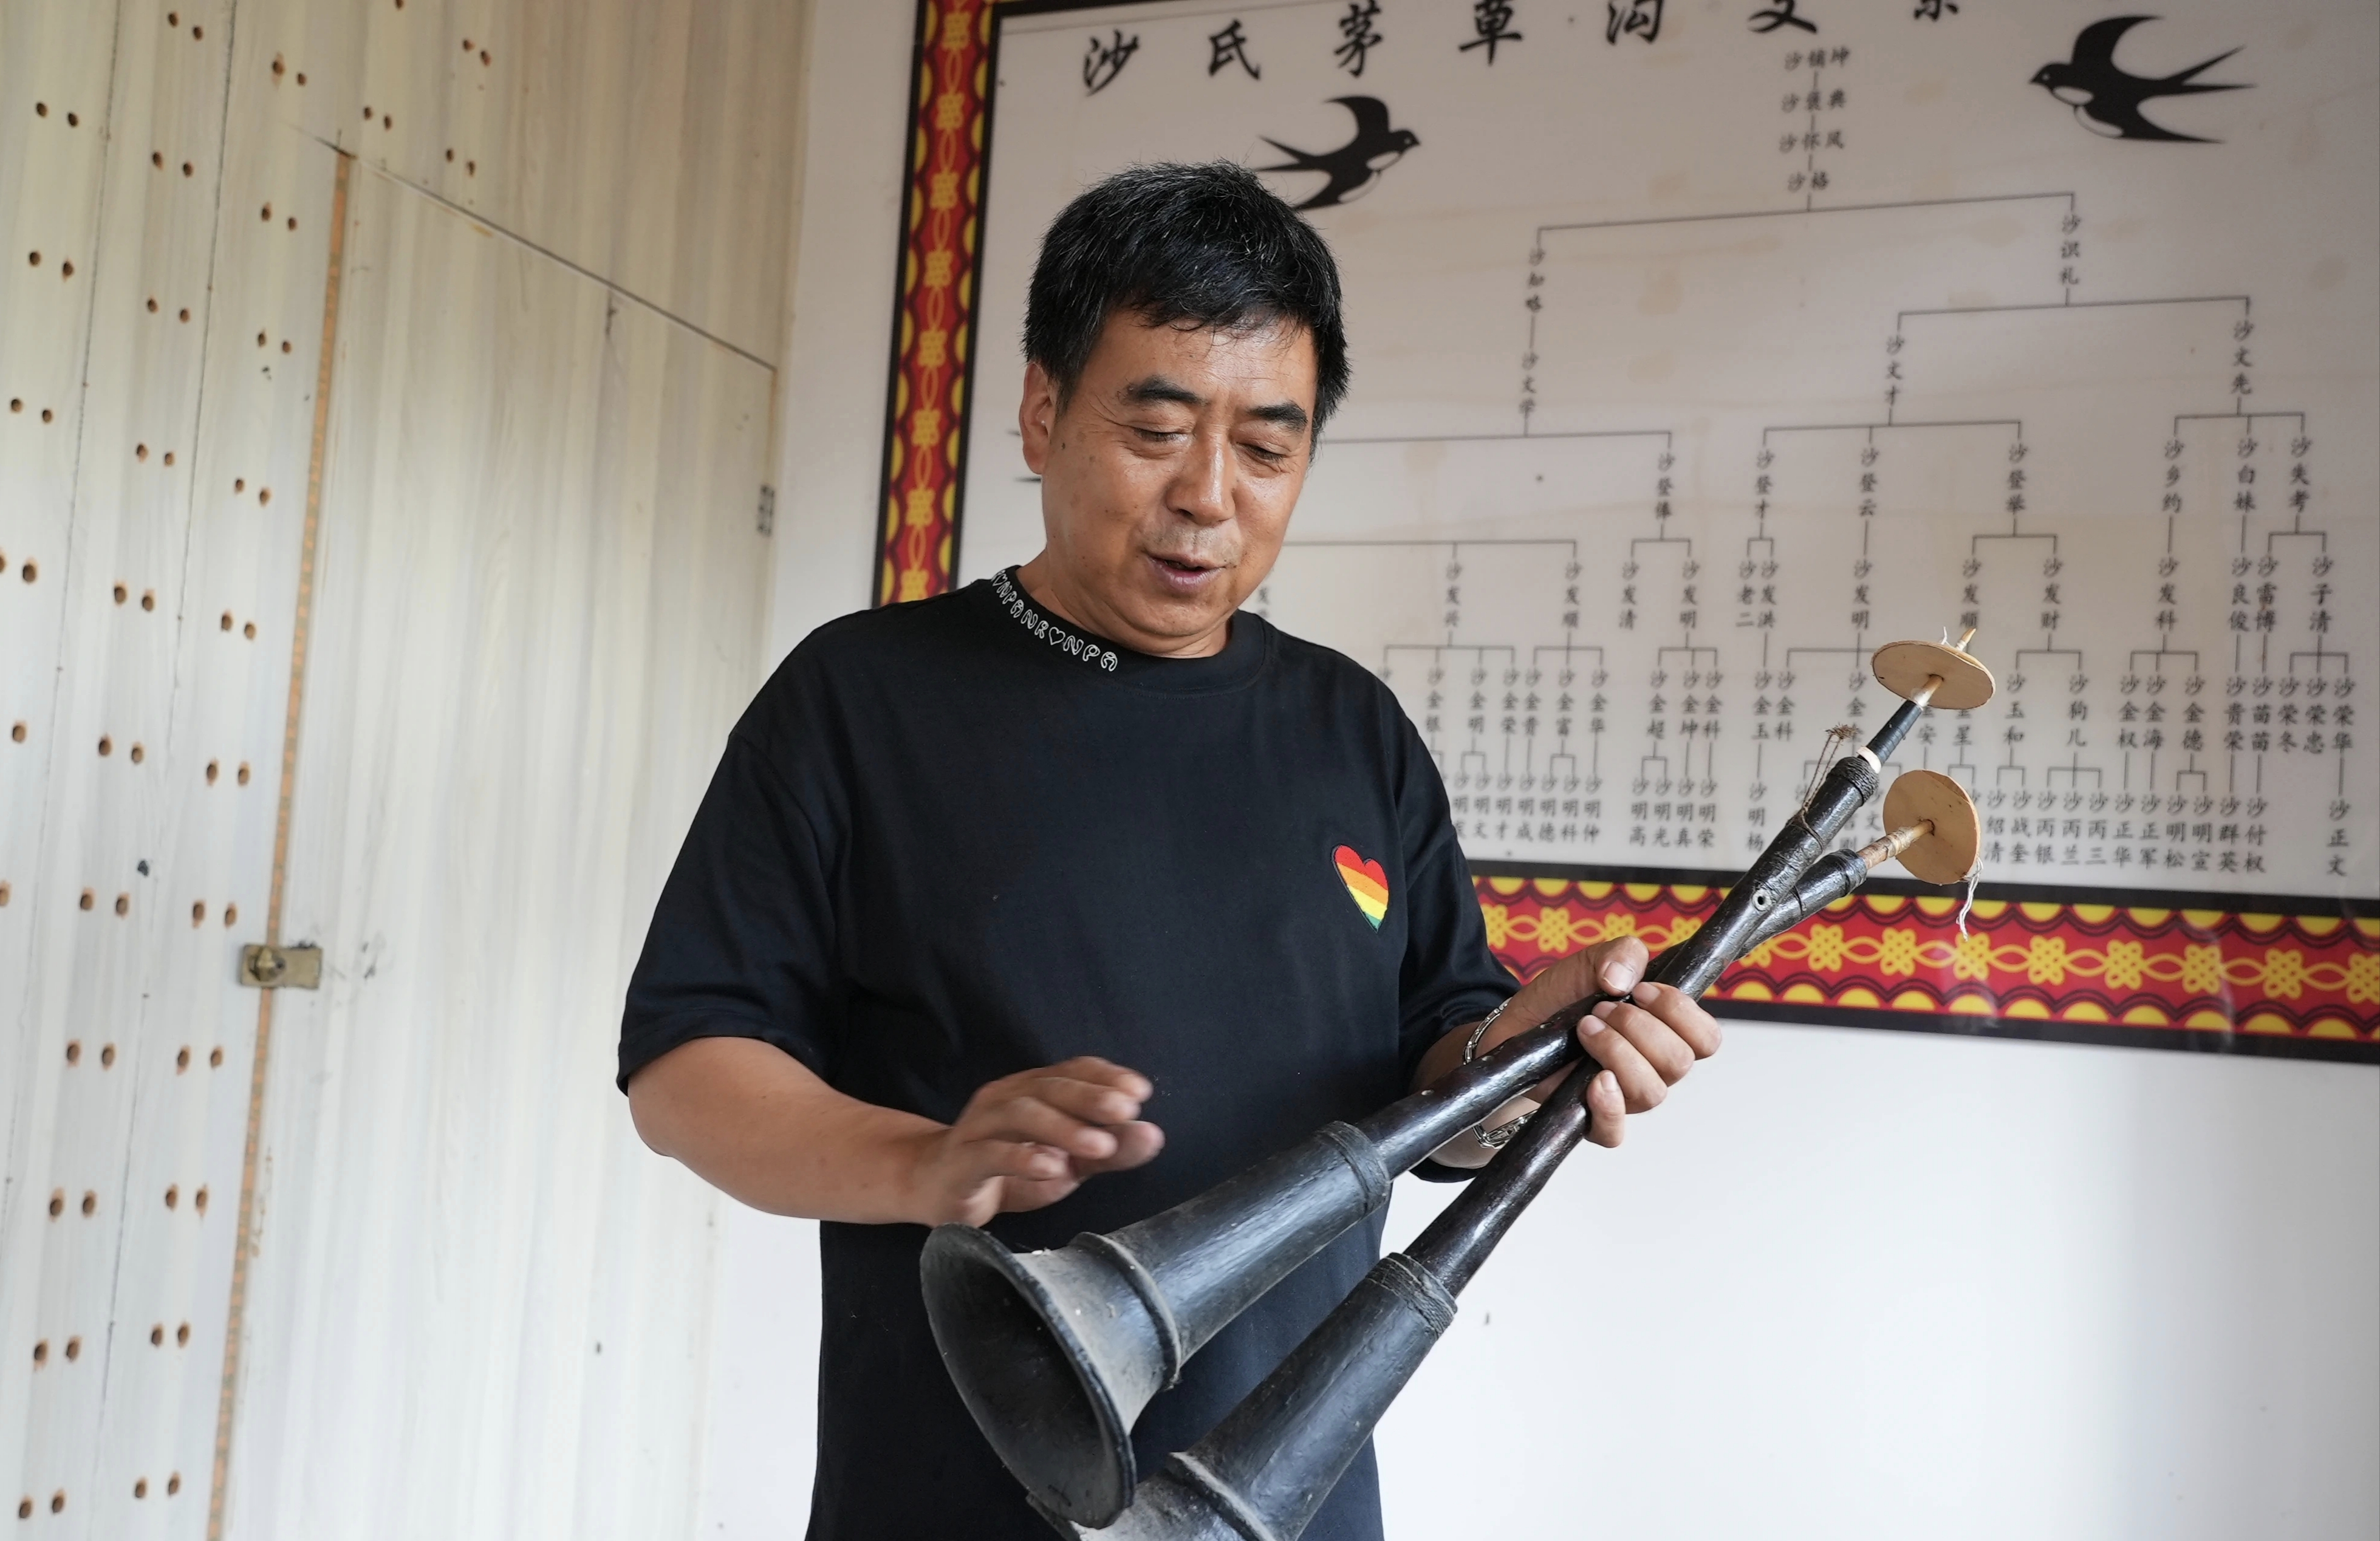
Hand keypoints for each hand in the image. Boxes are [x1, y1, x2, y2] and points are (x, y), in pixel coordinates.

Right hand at [903, 1056, 1164, 1226]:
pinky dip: (1022, 1158)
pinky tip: (1052, 1168)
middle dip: (1091, 1097)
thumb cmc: (1008, 1170)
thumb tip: (1153, 1135)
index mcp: (1032, 1090)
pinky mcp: (961, 1162)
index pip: (1071, 1070)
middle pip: (1049, 1087)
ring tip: (1100, 1145)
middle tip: (1127, 1112)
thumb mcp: (1067, 1162)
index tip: (1141, 1092)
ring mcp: (979, 1127)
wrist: (935, 1187)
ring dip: (1063, 1128)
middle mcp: (1005, 1098)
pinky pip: (990, 1154)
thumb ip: (1109, 1151)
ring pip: (1020, 1114)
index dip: (1105, 1076)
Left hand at [1472, 935, 1721, 1151]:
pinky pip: (1615, 1131)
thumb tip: (1622, 979)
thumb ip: (1621, 955)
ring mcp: (1627, 1097)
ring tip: (1585, 1029)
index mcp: (1665, 1032)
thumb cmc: (1562, 998)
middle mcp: (1654, 1068)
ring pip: (1652, 1092)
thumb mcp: (1591, 963)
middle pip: (1679, 1062)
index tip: (1640, 991)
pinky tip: (1594, 1082)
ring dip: (1618, 1052)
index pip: (1705, 1038)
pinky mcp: (1595, 1120)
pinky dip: (1609, 1107)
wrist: (1517, 1027)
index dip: (1680, 1012)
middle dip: (1638, 1027)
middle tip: (1601, 1009)